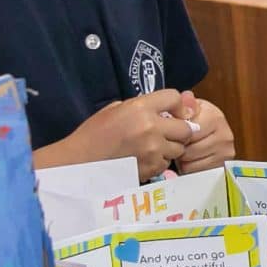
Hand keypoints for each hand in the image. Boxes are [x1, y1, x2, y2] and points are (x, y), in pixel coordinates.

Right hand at [57, 90, 196, 179]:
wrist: (80, 162)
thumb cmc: (93, 134)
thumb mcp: (115, 110)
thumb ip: (141, 107)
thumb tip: (166, 110)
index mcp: (140, 108)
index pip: (174, 97)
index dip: (177, 105)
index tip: (173, 112)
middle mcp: (151, 127)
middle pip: (186, 128)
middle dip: (180, 130)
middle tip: (169, 134)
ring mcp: (153, 150)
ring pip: (179, 149)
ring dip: (171, 148)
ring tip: (154, 148)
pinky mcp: (151, 168)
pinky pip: (167, 164)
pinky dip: (160, 162)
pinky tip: (145, 160)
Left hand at [173, 91, 236, 172]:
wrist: (214, 132)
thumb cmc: (198, 120)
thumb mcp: (191, 109)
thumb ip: (186, 104)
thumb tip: (187, 97)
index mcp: (215, 117)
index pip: (187, 132)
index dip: (175, 135)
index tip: (172, 132)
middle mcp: (225, 135)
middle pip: (188, 150)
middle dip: (179, 148)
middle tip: (177, 143)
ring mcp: (225, 153)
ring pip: (190, 163)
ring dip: (183, 160)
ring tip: (184, 151)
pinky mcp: (222, 167)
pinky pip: (196, 172)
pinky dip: (189, 168)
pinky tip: (190, 160)